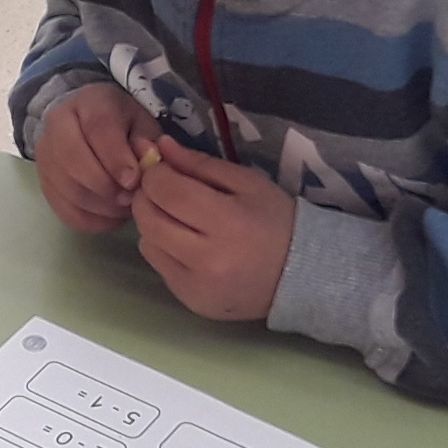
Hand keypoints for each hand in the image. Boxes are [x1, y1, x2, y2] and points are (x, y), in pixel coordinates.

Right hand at [34, 84, 159, 233]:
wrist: (88, 126)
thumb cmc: (123, 125)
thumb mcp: (142, 124)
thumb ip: (147, 142)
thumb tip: (147, 160)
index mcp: (89, 102)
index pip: (98, 128)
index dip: (116, 159)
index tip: (134, 181)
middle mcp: (57, 124)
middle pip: (73, 160)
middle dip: (106, 186)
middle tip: (130, 198)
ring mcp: (45, 155)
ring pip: (68, 189)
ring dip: (101, 207)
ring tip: (125, 207)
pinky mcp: (44, 182)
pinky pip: (64, 210)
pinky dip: (91, 220)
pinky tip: (111, 216)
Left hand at [132, 139, 295, 322]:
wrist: (301, 276)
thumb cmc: (276, 221)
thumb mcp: (247, 182)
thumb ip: (200, 164)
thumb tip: (160, 147)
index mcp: (227, 221)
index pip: (166, 191)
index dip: (155, 174)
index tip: (163, 169)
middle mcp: (207, 258)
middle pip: (148, 218)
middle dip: (147, 197)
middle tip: (163, 190)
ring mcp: (196, 285)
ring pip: (147, 243)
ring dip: (154, 224)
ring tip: (178, 218)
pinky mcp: (190, 300)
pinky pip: (158, 266)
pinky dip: (164, 249)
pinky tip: (187, 244)